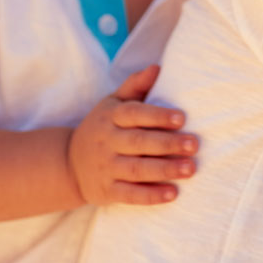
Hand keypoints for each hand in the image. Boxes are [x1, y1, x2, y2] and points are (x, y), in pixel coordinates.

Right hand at [67, 64, 198, 204]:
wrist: (68, 164)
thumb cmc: (102, 127)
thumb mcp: (112, 103)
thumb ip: (135, 86)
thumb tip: (157, 67)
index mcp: (110, 117)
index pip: (134, 114)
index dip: (158, 116)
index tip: (182, 118)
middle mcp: (107, 142)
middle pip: (138, 142)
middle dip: (168, 144)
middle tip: (194, 144)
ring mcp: (106, 168)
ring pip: (136, 169)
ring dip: (165, 170)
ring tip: (191, 168)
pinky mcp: (107, 191)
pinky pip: (130, 194)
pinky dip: (151, 196)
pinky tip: (172, 193)